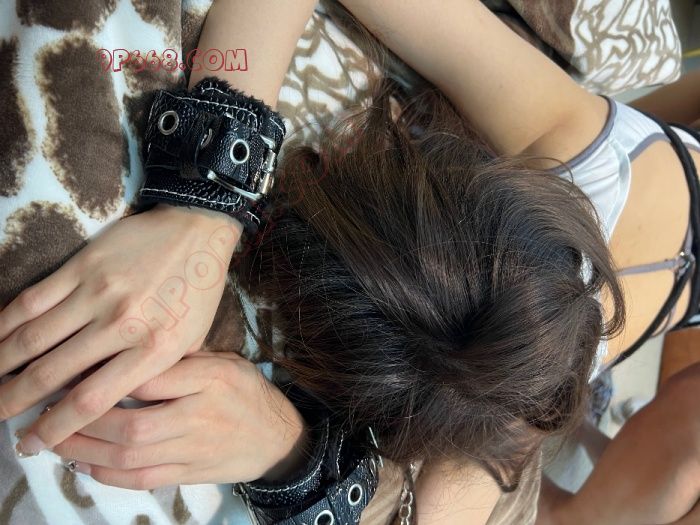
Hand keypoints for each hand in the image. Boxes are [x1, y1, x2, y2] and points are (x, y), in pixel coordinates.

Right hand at [0, 205, 241, 455]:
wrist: (197, 230)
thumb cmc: (197, 291)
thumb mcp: (192, 342)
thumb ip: (158, 374)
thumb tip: (117, 405)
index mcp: (155, 350)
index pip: (91, 401)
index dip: (54, 428)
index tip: (34, 444)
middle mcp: (122, 324)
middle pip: (51, 375)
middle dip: (15, 403)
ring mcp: (98, 293)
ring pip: (32, 339)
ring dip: (1, 367)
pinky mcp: (82, 266)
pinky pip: (32, 301)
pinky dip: (4, 325)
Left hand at [53, 353, 307, 488]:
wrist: (276, 437)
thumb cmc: (246, 391)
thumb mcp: (225, 360)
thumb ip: (183, 357)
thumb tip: (127, 350)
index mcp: (212, 377)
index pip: (152, 375)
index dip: (109, 375)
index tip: (76, 369)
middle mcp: (202, 414)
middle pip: (134, 423)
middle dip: (85, 421)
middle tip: (50, 410)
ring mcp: (195, 448)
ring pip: (131, 456)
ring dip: (86, 450)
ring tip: (54, 440)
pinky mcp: (190, 473)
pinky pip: (143, 478)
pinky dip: (108, 474)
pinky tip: (84, 465)